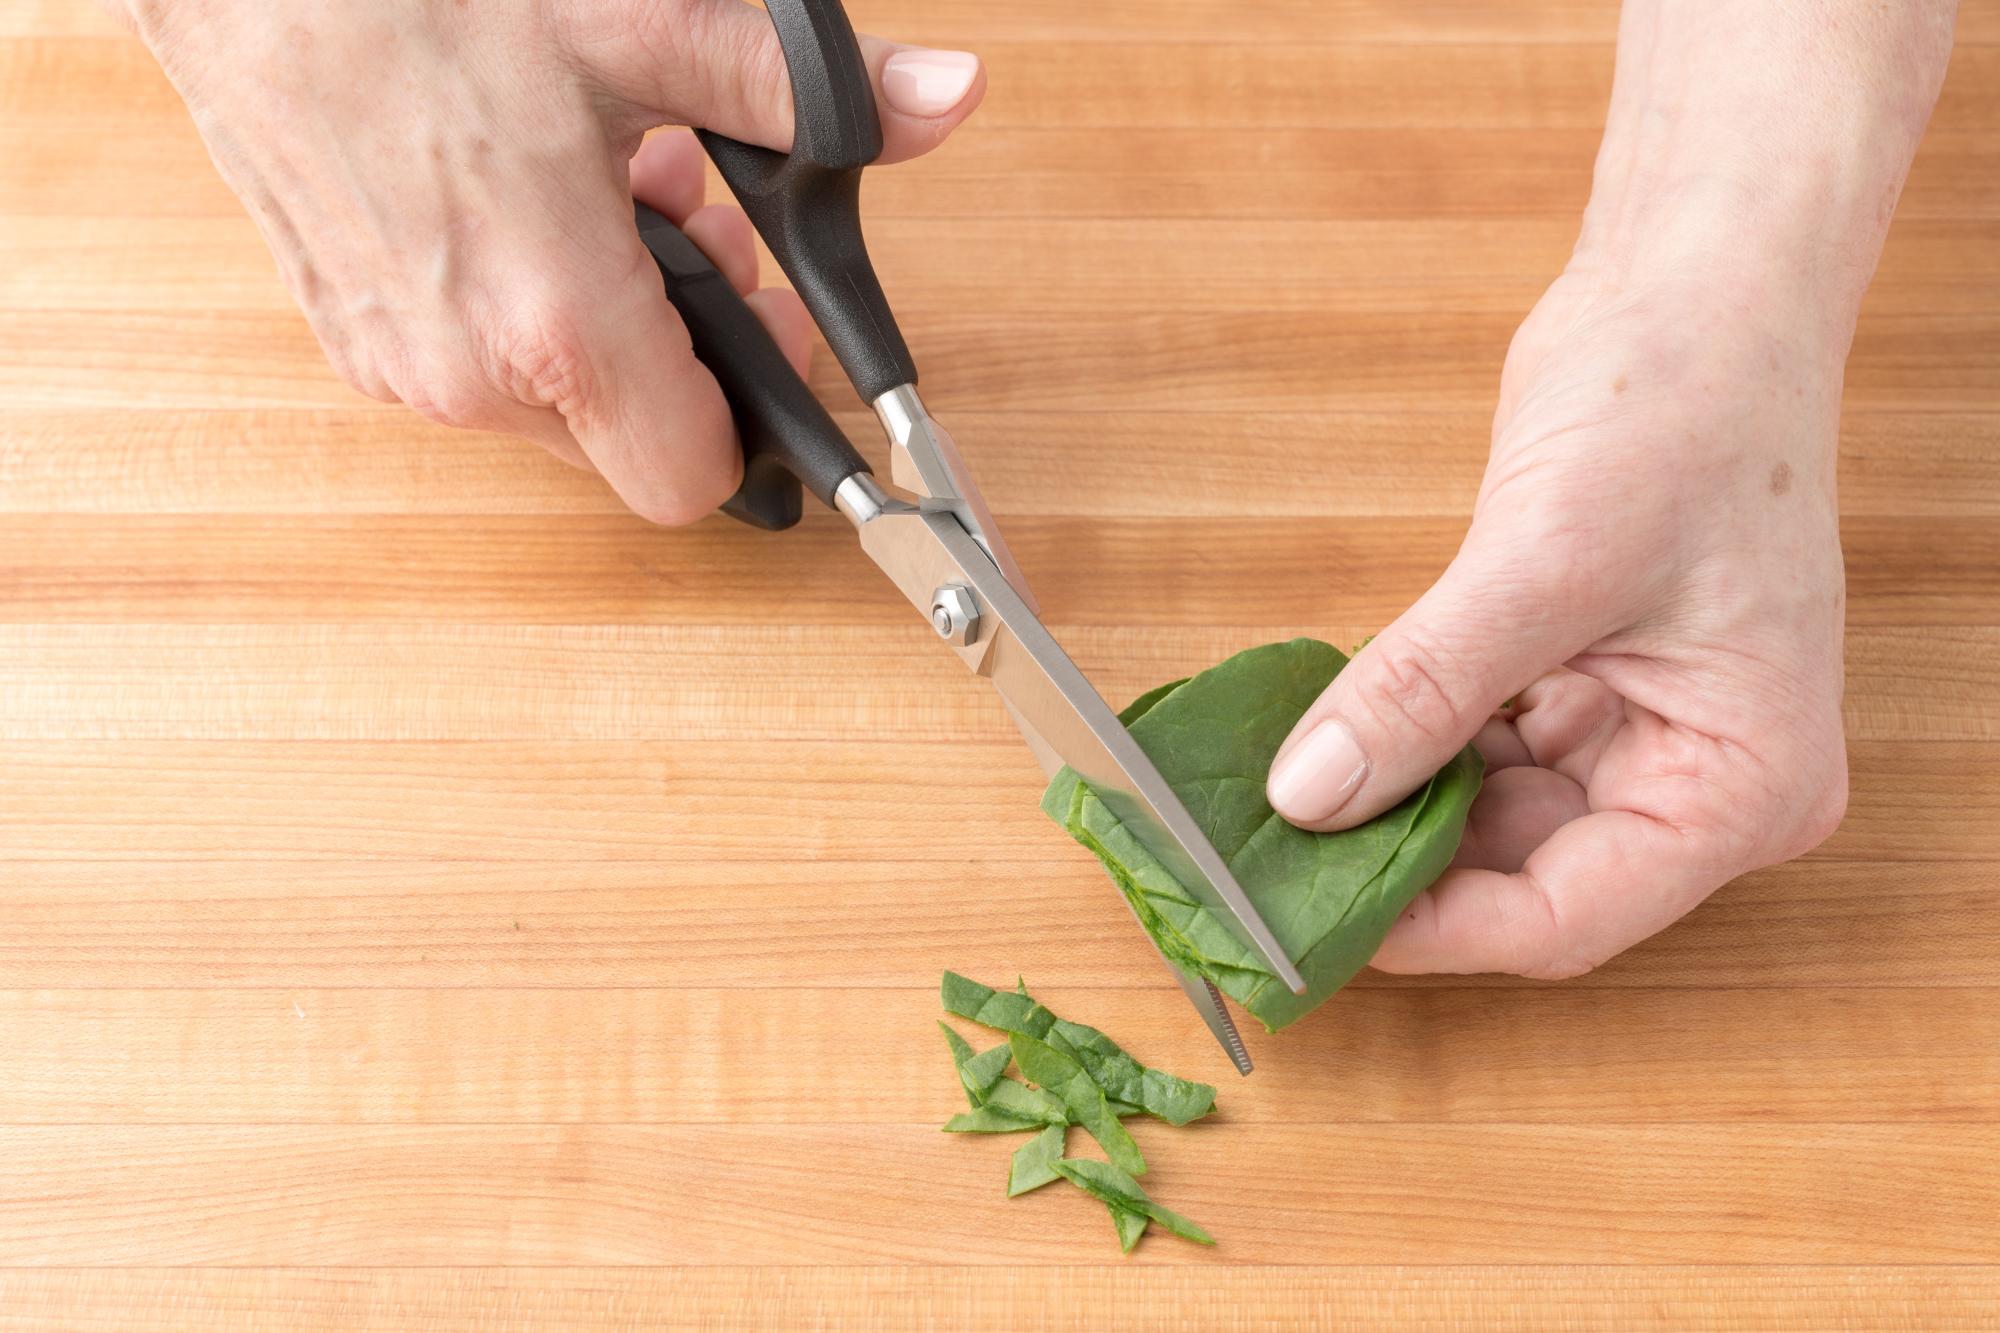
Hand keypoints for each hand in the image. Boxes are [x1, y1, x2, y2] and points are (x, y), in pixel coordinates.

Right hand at [105, 0, 983, 521]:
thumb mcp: (639, 27)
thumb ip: (798, 92)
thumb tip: (940, 100)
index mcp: (556, 323)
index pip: (694, 478)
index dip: (753, 420)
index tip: (766, 338)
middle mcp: (471, 375)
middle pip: (634, 439)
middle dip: (690, 342)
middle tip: (696, 223)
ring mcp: (401, 367)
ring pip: (560, 405)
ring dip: (610, 318)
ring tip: (610, 187)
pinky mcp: (353, 341)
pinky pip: (481, 368)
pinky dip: (527, 306)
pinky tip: (527, 196)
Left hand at [1261, 0, 1951, 977]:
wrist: (1697, 290)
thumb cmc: (1684, 406)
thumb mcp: (1547, 561)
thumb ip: (1424, 687)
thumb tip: (1310, 791)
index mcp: (1744, 782)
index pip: (1571, 915)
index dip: (1436, 930)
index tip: (1316, 925)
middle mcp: (1702, 780)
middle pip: (1528, 879)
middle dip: (1402, 868)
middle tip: (1273, 869)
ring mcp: (1642, 734)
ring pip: (1491, 822)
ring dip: (1392, 812)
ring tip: (1280, 812)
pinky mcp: (1583, 686)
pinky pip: (1480, 753)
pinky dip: (1408, 750)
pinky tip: (1331, 743)